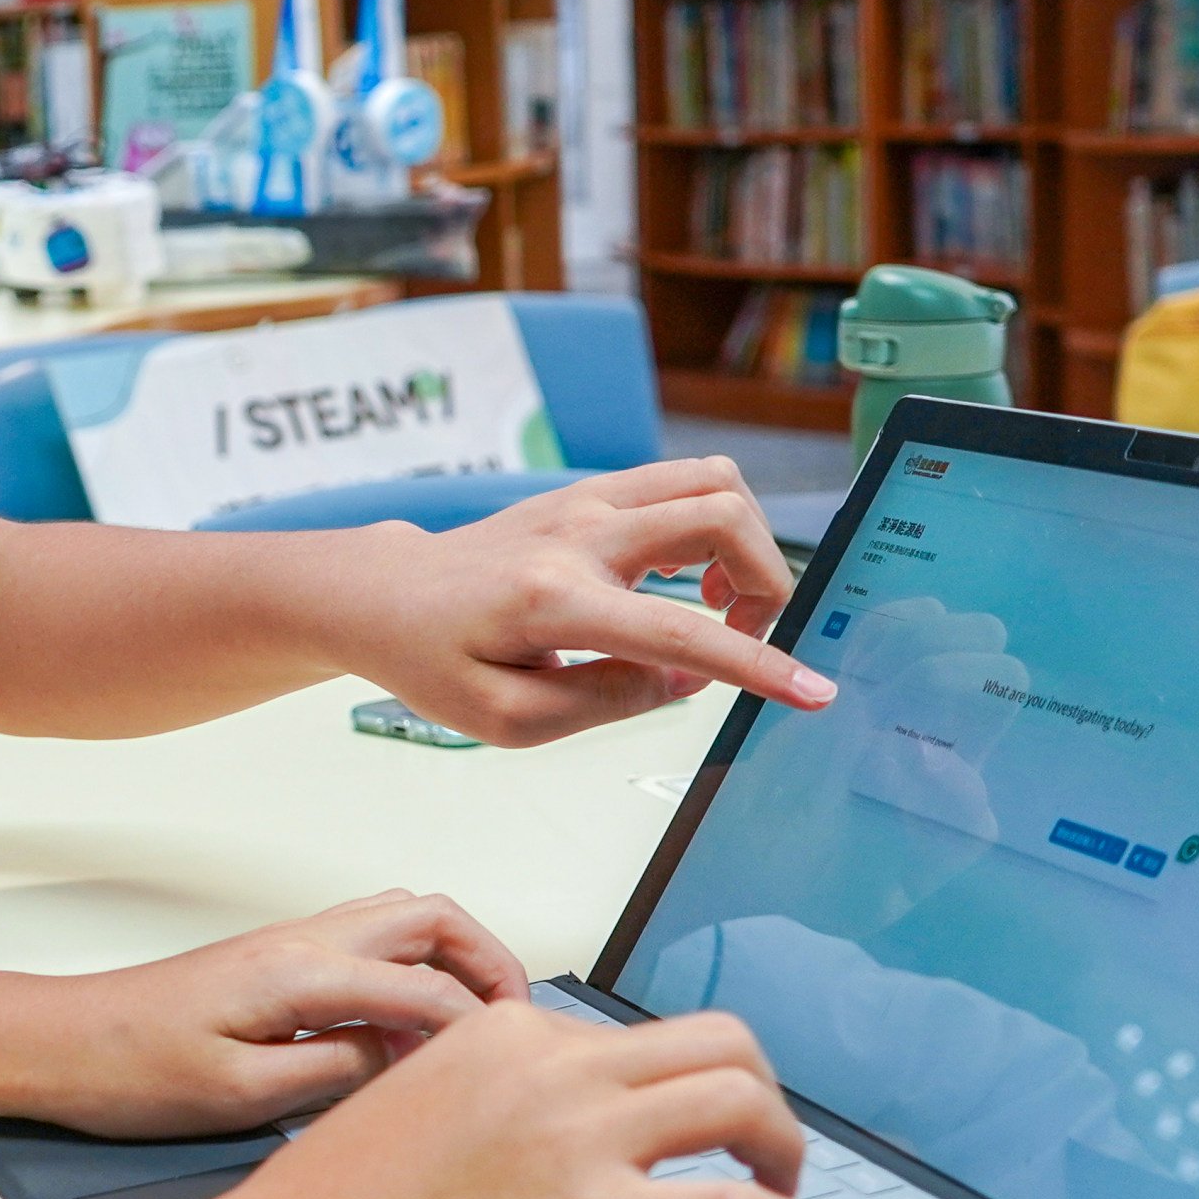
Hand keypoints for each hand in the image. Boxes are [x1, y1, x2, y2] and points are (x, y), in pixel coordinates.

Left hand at [0, 891, 532, 1134]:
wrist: (62, 1044)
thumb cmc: (130, 1071)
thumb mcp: (243, 1097)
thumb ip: (338, 1074)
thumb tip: (404, 1061)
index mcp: (300, 973)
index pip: (427, 986)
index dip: (480, 1027)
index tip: (510, 1066)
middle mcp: (300, 941)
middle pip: (431, 917)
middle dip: (490, 962)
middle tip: (515, 1024)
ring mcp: (288, 943)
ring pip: (401, 919)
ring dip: (452, 958)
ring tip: (473, 1026)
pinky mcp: (275, 959)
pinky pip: (368, 943)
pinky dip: (410, 970)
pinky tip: (403, 1030)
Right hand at [219, 999, 815, 1198]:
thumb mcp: (418, 1100)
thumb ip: (497, 1092)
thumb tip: (556, 1123)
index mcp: (506, 1031)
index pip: (628, 1036)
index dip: (666, 1085)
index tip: (677, 1123)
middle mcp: (553, 1065)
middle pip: (715, 1040)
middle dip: (757, 1089)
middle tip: (757, 1140)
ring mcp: (579, 1135)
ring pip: (739, 1098)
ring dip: (781, 1144)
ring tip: (780, 1186)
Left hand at [336, 458, 834, 745]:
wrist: (386, 594)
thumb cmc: (435, 660)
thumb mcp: (507, 718)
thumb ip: (605, 701)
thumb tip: (686, 678)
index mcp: (554, 601)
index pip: (679, 631)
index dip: (756, 665)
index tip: (812, 692)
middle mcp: (578, 534)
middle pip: (720, 514)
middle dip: (764, 581)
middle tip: (741, 634)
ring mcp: (586, 500)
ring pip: (712, 481)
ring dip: (743, 543)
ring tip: (713, 602)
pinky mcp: (591, 491)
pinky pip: (684, 482)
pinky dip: (713, 525)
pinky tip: (683, 578)